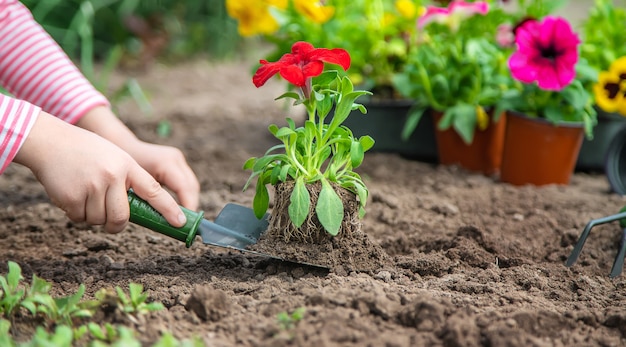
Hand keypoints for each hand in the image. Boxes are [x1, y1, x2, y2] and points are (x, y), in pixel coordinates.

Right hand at [13, 112, 186, 232]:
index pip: (154, 191)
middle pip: (122, 217)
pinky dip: (76, 213)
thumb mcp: (115, 157)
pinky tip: (72, 194)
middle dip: (117, 225)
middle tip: (112, 222)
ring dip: (93, 216)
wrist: (49, 141)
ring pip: (99, 220)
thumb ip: (128, 180)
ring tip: (86, 195)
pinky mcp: (72, 197)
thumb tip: (139, 213)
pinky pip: (80, 219)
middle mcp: (113, 176)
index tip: (180, 222)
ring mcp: (92, 187)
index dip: (168, 209)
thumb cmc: (86, 151)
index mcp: (127, 165)